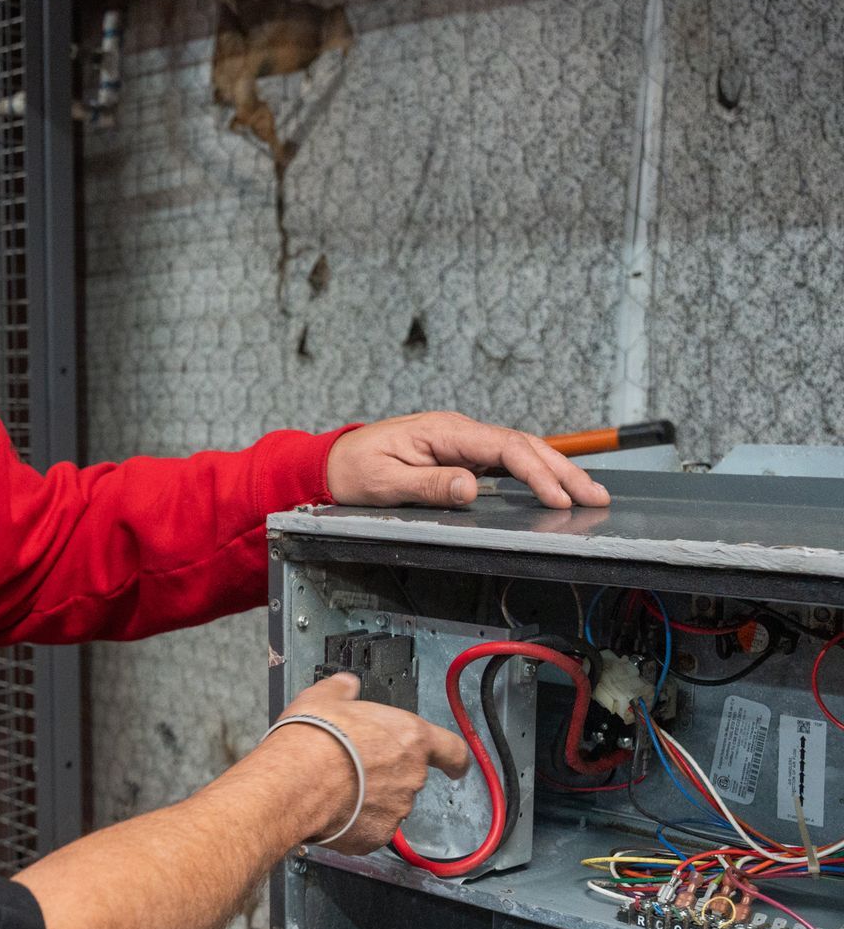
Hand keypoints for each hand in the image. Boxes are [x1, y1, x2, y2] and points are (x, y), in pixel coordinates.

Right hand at [259, 673, 469, 854]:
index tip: (455, 764)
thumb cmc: (313, 741)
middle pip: (409, 775)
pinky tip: (331, 808)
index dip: (454, 758)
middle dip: (387, 773)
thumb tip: (344, 685)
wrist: (293, 783)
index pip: (453, 750)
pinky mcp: (374, 836)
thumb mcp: (324, 698)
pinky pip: (369, 827)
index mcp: (410, 736)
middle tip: (355, 764)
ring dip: (370, 797)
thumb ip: (342, 690)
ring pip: (389, 803)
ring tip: (336, 786)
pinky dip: (355, 821)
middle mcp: (410, 775)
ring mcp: (395, 809)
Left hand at [326, 411, 610, 510]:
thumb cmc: (353, 470)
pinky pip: (504, 461)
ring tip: (589, 493)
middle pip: (523, 445)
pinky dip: (534, 474)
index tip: (557, 496)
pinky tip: (553, 487)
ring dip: (555, 471)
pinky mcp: (459, 454)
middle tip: (597, 496)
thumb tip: (471, 489)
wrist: (330, 462)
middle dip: (563, 471)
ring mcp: (461, 442)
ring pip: (520, 451)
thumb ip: (428, 485)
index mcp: (444, 431)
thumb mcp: (384, 482)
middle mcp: (458, 431)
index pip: (504, 447)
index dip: (536, 472)